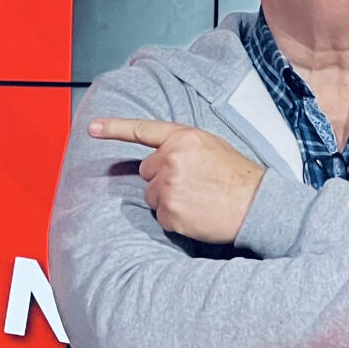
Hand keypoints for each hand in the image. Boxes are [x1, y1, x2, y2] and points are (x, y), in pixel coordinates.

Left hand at [90, 118, 265, 244]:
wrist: (256, 205)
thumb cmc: (237, 177)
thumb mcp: (211, 147)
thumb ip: (181, 147)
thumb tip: (158, 156)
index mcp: (183, 138)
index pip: (142, 130)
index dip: (114, 128)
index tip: (92, 128)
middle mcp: (172, 159)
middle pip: (147, 172)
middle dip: (163, 179)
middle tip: (192, 185)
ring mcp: (169, 187)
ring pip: (152, 196)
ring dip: (169, 200)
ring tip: (198, 199)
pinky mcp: (170, 212)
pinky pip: (161, 218)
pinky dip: (176, 220)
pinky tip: (197, 214)